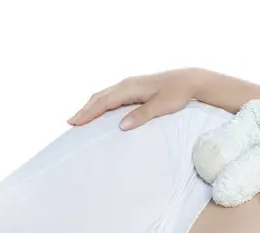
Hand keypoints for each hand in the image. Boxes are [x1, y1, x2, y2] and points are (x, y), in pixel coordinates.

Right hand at [67, 68, 203, 130]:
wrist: (189, 80)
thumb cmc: (177, 93)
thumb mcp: (161, 106)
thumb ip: (141, 115)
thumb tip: (121, 126)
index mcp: (130, 88)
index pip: (104, 101)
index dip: (88, 112)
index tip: (75, 122)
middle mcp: (127, 84)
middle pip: (99, 97)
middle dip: (84, 110)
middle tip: (70, 123)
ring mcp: (130, 85)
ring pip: (104, 95)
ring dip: (91, 106)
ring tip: (79, 118)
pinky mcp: (134, 88)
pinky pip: (112, 96)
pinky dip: (101, 103)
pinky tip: (99, 111)